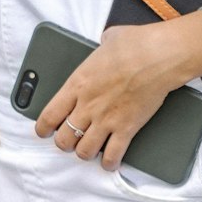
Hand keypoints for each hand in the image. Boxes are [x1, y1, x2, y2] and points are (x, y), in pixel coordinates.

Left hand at [34, 23, 186, 171]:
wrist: (158, 56)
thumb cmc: (135, 44)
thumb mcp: (108, 38)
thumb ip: (101, 46)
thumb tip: (107, 42)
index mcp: (77, 83)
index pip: (49, 115)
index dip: (43, 128)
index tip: (43, 131)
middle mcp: (87, 105)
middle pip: (64, 138)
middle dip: (65, 142)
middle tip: (69, 140)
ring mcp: (106, 119)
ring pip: (84, 151)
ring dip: (85, 153)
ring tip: (89, 150)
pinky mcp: (126, 128)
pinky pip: (112, 155)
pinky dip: (109, 162)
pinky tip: (110, 162)